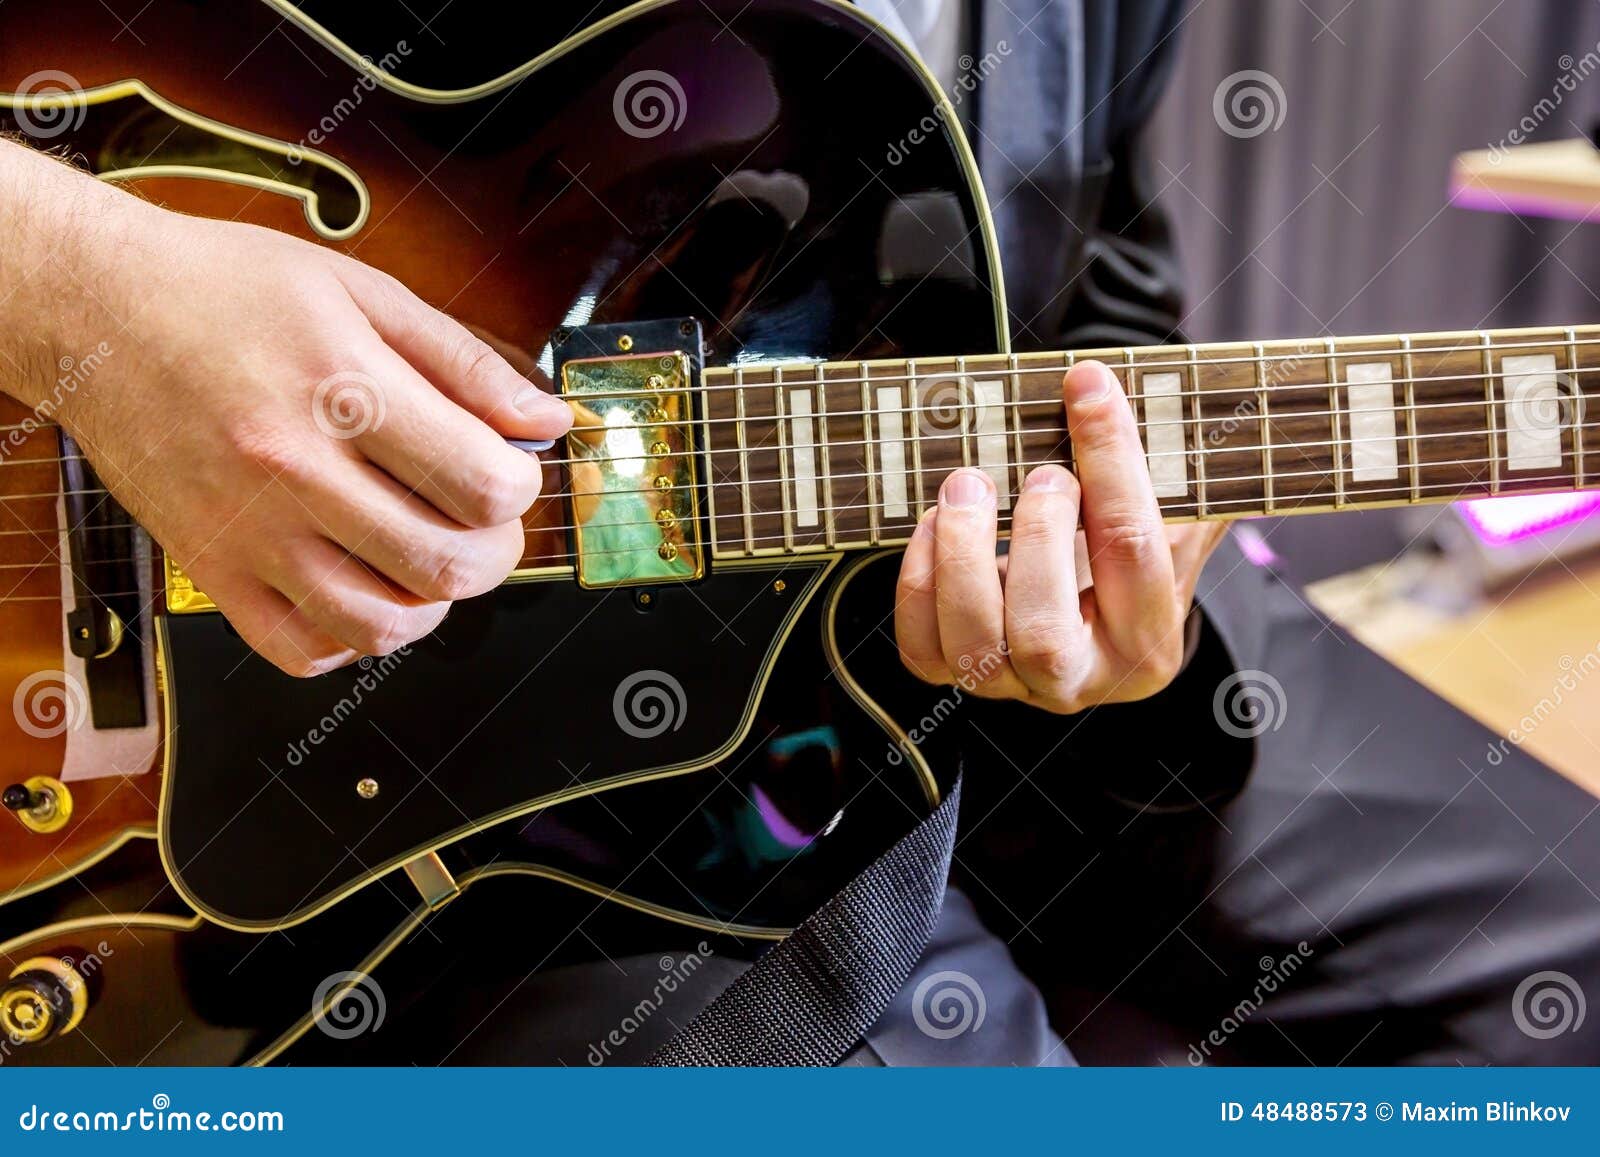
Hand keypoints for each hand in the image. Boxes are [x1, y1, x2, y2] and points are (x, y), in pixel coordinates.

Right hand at [2, 144, 570, 676]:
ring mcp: (248, 530)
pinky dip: (352, 636)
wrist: (93, 309)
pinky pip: (301, 649)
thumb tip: (546, 420)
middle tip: (483, 520)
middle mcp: (294, 468)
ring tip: (426, 554)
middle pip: (446, 566)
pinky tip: (362, 586)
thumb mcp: (363, 292)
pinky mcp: (209, 569)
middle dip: (495, 550)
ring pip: (381, 625)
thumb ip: (466, 364)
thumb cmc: (226, 290)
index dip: (520, 487)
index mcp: (344, 388)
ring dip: (431, 601)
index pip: (482, 485)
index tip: (509, 469)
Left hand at [894, 360, 1225, 712]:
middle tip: (1038, 472)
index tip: (1087, 388)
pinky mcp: (958, 673)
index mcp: (1152, 645)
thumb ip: (1160, 456)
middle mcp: (1082, 679)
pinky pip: (923, 649)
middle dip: (1032, 538)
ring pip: (974, 647)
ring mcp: (1014, 685)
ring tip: (968, 485)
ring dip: (961, 555)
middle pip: (1043, 636)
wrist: (1089, 601)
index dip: (1109, 461)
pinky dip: (920, 582)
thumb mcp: (1167, 505)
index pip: (1132, 555)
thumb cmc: (1127, 542)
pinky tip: (937, 525)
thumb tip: (1110, 382)